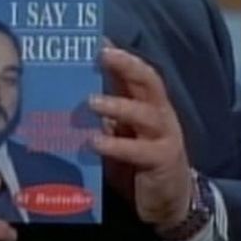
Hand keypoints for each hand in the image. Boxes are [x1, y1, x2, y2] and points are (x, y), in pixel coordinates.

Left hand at [89, 46, 191, 229]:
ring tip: (91, 102)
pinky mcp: (162, 160)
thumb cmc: (135, 158)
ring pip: (145, 113)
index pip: (136, 71)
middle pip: (148, 81)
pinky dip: (116, 145)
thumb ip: (104, 109)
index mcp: (146, 101)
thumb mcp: (119, 129)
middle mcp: (158, 112)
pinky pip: (139, 150)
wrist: (168, 200)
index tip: (98, 40)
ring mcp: (164, 135)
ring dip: (118, 105)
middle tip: (103, 55)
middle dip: (127, 65)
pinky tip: (95, 142)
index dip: (120, 54)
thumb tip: (72, 85)